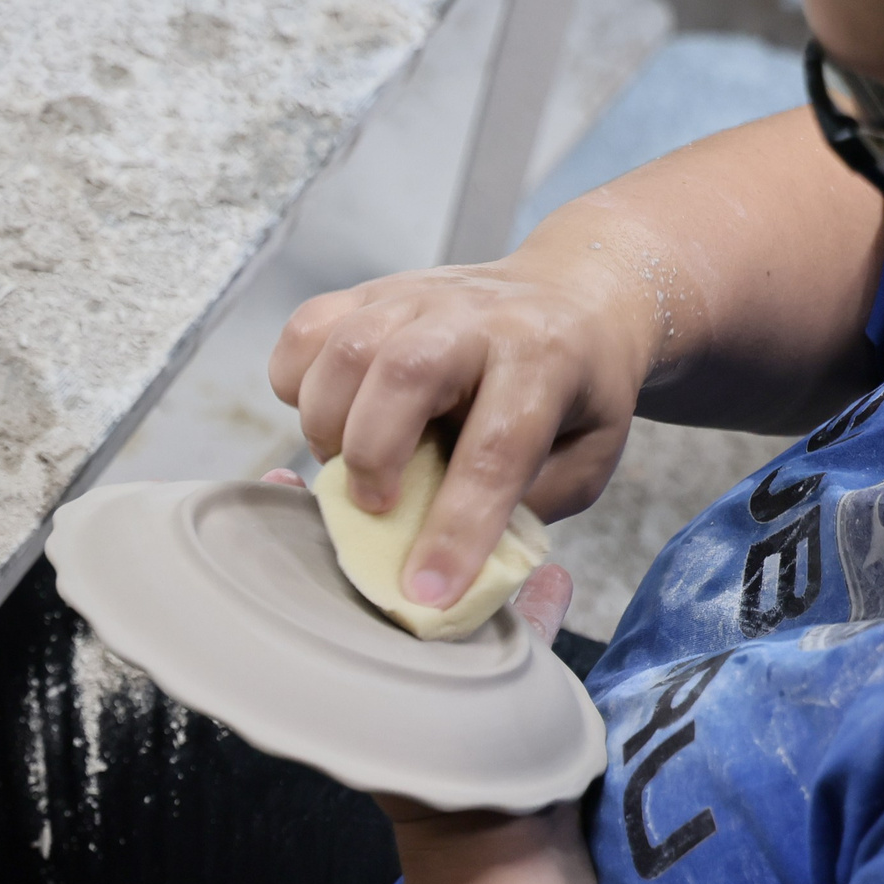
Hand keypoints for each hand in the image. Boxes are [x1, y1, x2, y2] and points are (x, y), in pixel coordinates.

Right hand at [267, 248, 654, 613]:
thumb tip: (446, 564)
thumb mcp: (584, 459)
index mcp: (546, 359)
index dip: (456, 528)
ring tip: (349, 463)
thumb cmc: (574, 393)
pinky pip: (306, 332)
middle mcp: (477, 316)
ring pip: (344, 348)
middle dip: (374, 456)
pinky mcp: (369, 292)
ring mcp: (417, 295)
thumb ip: (523, 509)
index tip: (426, 591)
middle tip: (375, 506)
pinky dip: (298, 385)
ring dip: (328, 425)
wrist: (571, 294)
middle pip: (405, 372)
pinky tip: (332, 415)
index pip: (496, 450)